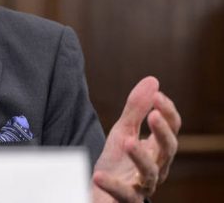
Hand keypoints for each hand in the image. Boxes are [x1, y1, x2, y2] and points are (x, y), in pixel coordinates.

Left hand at [92, 76, 180, 201]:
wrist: (100, 191)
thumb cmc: (117, 162)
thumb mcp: (123, 131)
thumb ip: (136, 109)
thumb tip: (153, 80)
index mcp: (157, 150)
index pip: (172, 129)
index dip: (168, 113)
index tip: (157, 95)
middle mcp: (156, 169)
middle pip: (168, 151)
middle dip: (162, 133)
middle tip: (153, 115)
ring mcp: (143, 186)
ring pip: (150, 174)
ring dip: (141, 156)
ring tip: (128, 141)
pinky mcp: (127, 200)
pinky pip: (124, 195)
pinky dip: (112, 185)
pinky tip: (99, 175)